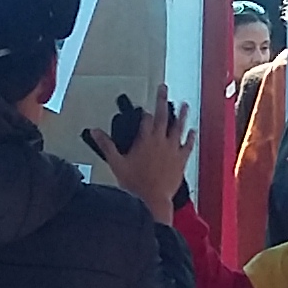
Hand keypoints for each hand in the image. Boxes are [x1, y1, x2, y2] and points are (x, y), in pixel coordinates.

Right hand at [87, 91, 192, 221]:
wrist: (152, 199)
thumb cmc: (135, 184)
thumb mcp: (116, 163)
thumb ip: (106, 145)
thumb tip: (95, 132)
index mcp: (144, 140)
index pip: (146, 119)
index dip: (145, 113)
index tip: (144, 110)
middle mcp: (160, 141)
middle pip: (163, 115)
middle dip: (162, 100)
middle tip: (163, 88)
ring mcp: (172, 149)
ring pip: (179, 127)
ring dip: (182, 114)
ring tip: (185, 104)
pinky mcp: (181, 160)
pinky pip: (188, 145)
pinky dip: (191, 137)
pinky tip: (193, 131)